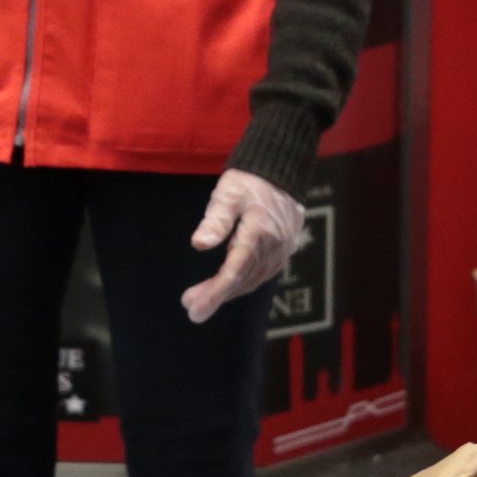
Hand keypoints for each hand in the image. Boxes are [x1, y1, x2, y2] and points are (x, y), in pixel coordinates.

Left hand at [183, 169, 307, 324]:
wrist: (281, 169)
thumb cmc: (250, 179)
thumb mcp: (228, 193)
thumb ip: (216, 219)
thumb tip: (199, 243)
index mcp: (258, 232)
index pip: (234, 270)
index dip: (214, 292)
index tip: (193, 307)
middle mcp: (274, 245)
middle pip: (242, 279)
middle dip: (216, 296)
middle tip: (191, 307)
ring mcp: (282, 249)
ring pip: (254, 279)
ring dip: (229, 292)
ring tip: (204, 300)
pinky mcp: (285, 248)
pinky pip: (264, 273)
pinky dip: (244, 283)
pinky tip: (229, 287)